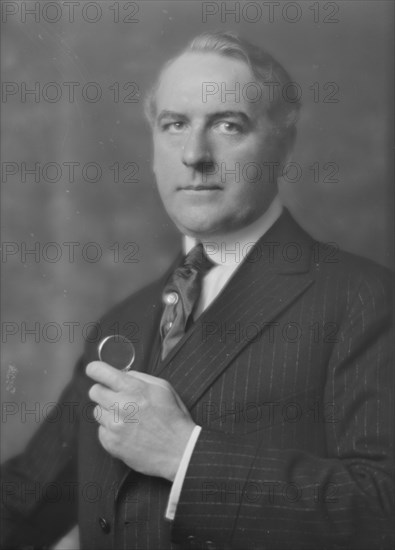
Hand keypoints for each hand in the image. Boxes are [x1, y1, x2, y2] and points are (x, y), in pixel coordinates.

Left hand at [86, 361, 195, 481]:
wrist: (179, 451)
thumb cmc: (173, 417)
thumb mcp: (163, 387)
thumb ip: (139, 377)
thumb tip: (122, 373)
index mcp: (134, 388)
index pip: (99, 371)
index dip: (95, 369)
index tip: (95, 371)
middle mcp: (121, 405)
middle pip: (94, 391)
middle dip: (104, 392)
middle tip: (117, 398)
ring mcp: (114, 426)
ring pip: (97, 411)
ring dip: (108, 412)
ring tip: (127, 418)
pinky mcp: (111, 443)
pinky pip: (101, 431)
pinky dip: (110, 431)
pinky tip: (127, 432)